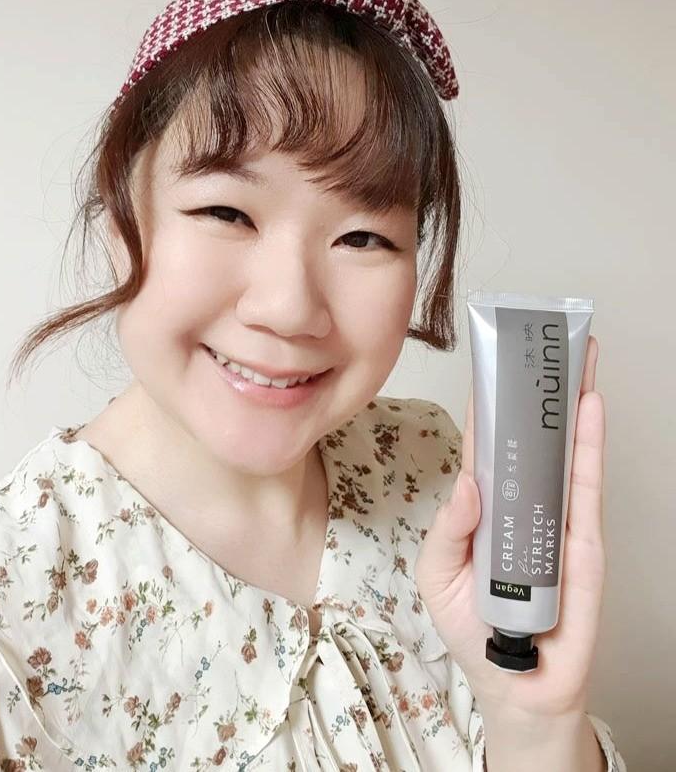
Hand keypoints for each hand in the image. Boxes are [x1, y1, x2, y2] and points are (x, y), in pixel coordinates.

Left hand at [415, 336, 605, 719]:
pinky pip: (587, 490)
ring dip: (571, 404)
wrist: (514, 685)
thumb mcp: (438, 574)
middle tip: (546, 343)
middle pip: (531, 438)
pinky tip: (590, 410)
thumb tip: (469, 481)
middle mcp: (522, 503)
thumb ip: (448, 528)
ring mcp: (555, 520)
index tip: (493, 361)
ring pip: (564, 453)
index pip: (487, 445)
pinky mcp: (582, 544)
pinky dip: (590, 449)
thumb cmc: (471, 627)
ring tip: (576, 358)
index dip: (489, 404)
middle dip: (539, 392)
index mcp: (484, 506)